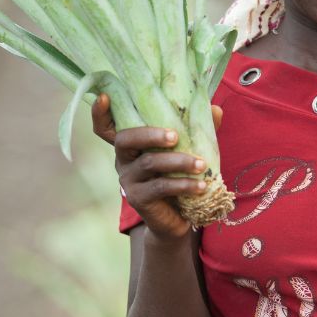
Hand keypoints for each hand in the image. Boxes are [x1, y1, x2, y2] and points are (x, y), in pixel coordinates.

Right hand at [92, 95, 222, 240]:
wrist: (178, 219)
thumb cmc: (179, 177)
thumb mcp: (187, 151)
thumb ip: (197, 130)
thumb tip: (215, 109)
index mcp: (132, 144)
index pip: (106, 127)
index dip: (100, 113)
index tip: (104, 97)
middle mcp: (124, 160)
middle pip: (125, 139)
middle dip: (149, 134)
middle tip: (175, 136)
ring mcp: (129, 180)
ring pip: (149, 163)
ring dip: (178, 161)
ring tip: (201, 164)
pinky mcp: (138, 199)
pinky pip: (161, 186)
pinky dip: (183, 184)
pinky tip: (201, 186)